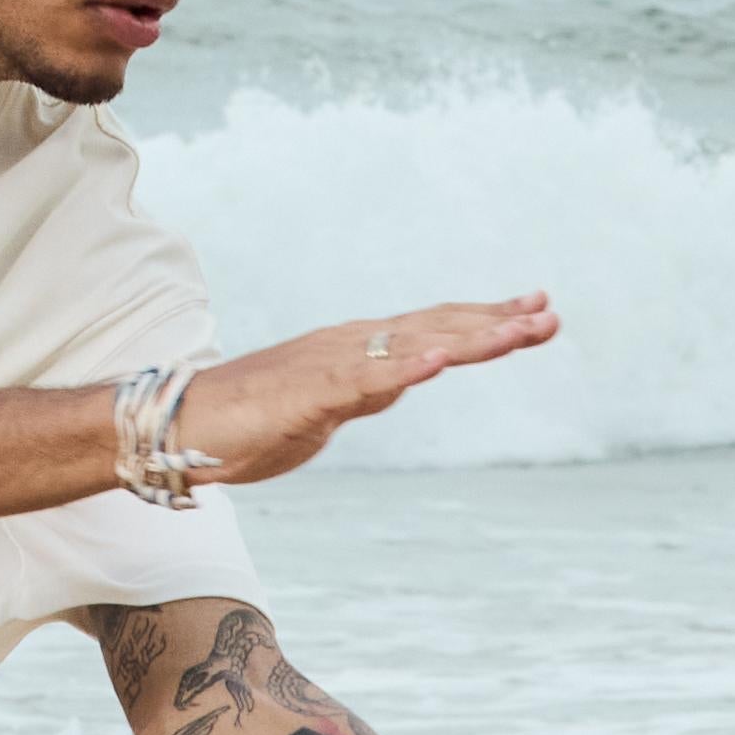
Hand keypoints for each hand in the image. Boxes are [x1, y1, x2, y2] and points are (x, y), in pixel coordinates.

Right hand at [174, 296, 557, 490]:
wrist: (183, 425)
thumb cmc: (248, 420)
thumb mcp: (328, 409)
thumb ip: (367, 392)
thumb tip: (405, 380)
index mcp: (358, 351)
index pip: (435, 329)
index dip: (487, 320)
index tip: (537, 309)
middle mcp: (352, 345)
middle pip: (437, 329)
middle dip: (497, 323)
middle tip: (550, 315)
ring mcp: (333, 365)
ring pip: (414, 346)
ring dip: (470, 338)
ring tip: (519, 331)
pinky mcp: (311, 391)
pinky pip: (366, 379)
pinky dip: (407, 368)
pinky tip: (442, 361)